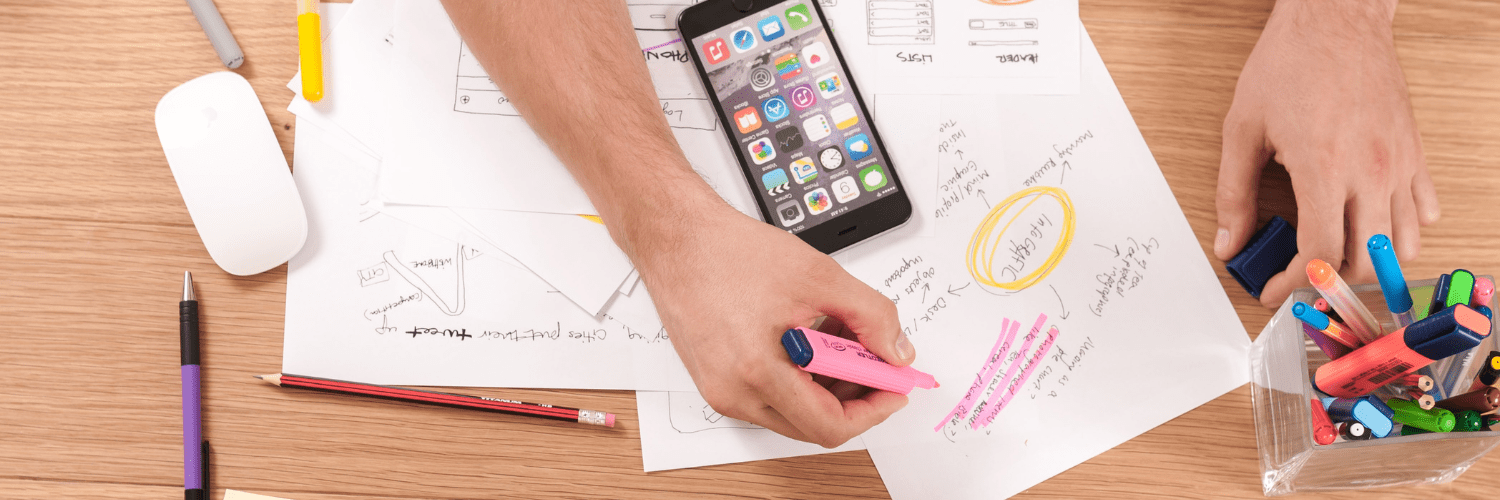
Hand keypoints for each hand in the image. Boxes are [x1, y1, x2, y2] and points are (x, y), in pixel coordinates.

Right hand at [628, 201, 912, 446]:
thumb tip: (897, 351)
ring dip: (828, 384)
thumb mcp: (819, 276)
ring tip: (840, 335)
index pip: (829, 425)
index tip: (894, 388)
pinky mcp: (715, 380)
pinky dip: (800, 375)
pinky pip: (770, 396)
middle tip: (875, 359)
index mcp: (757, 372)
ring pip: (793, 411)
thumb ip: (871, 316)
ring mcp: (721, 390)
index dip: (873, 410)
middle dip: (854, 395)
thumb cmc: (728, 252)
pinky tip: (811, 337)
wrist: (676, 238)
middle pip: (813, 424)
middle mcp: (734, 393)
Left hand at [1214, 0, 1438, 306]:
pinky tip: (1373, 227)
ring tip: (1336, 261)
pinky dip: (1403, 231)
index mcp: (1325, 169)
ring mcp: (1400, 164)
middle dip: (1330, 283)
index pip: (1320, 255)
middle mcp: (1371, 172)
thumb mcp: (1243, 129)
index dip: (1294, 284)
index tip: (1273, 291)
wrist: (1336, 18)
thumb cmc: (1290, 63)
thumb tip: (1229, 242)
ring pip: (1403, 244)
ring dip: (1371, 264)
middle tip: (1300, 281)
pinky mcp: (1415, 152)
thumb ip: (1234, 193)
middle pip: (1365, 261)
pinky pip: (1424, 210)